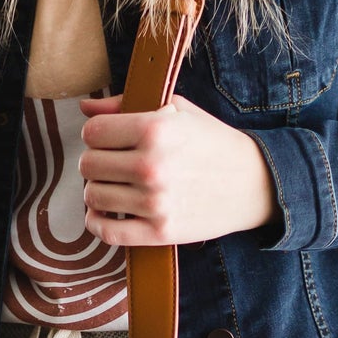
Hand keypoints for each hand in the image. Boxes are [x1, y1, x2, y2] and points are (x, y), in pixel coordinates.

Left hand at [76, 91, 280, 245]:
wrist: (252, 183)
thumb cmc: (211, 142)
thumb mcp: (176, 110)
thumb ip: (127, 105)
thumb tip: (86, 108)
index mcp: (155, 129)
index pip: (93, 133)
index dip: (97, 135)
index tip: (108, 140)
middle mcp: (151, 166)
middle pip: (89, 165)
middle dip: (97, 162)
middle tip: (113, 164)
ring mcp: (154, 202)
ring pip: (93, 196)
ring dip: (98, 191)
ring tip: (114, 186)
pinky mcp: (159, 232)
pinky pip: (107, 232)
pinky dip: (97, 223)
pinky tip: (104, 213)